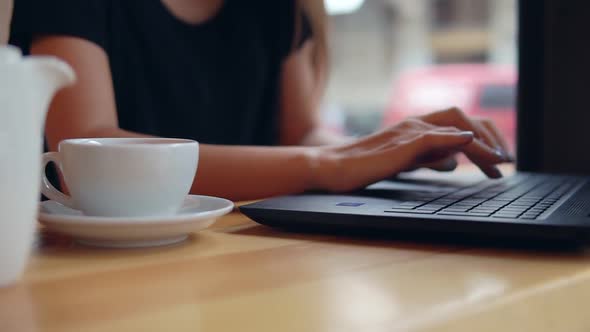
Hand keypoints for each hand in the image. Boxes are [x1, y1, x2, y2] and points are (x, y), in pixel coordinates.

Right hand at [310, 109, 510, 191]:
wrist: (333, 168)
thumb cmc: (364, 166)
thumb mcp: (404, 162)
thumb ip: (428, 158)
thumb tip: (453, 162)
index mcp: (417, 128)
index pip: (460, 124)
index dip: (484, 139)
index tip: (499, 161)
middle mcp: (416, 124)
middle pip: (463, 118)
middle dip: (491, 137)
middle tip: (506, 162)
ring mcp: (408, 131)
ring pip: (453, 125)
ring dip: (481, 142)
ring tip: (498, 161)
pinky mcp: (399, 145)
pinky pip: (431, 136)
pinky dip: (453, 138)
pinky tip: (469, 143)